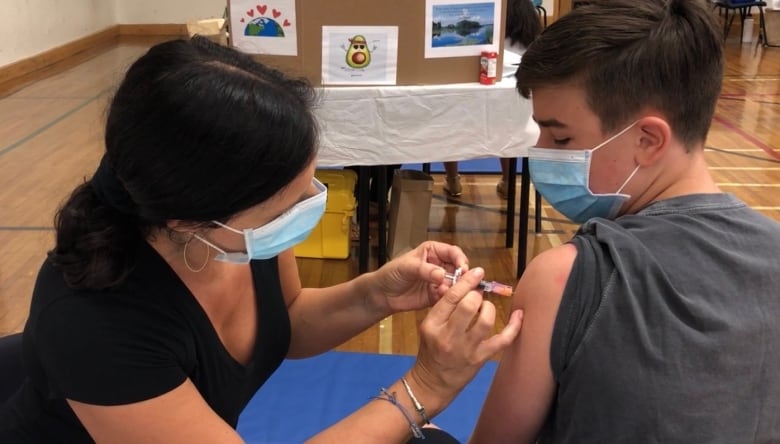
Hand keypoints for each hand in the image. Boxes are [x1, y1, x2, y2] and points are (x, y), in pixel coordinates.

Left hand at [369, 241, 469, 313]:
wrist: (382, 294)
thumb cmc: (392, 274)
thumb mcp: (406, 267)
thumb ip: (425, 270)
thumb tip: (442, 274)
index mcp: (434, 251)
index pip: (453, 252)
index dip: (460, 259)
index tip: (462, 268)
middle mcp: (440, 265)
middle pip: (459, 269)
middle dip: (461, 276)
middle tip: (460, 284)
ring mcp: (440, 281)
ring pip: (456, 284)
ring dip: (455, 288)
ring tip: (445, 291)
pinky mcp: (437, 295)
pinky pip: (448, 296)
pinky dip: (448, 298)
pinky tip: (441, 298)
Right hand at [407, 267, 522, 412]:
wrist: (433, 383)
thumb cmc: (430, 351)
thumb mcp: (429, 327)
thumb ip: (444, 307)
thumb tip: (463, 284)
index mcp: (432, 325)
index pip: (451, 297)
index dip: (467, 281)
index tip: (477, 272)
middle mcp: (449, 336)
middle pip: (469, 305)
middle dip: (477, 296)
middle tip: (476, 297)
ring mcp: (466, 349)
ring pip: (486, 320)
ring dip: (489, 308)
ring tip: (485, 308)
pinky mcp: (480, 358)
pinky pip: (503, 340)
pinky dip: (514, 327)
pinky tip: (519, 316)